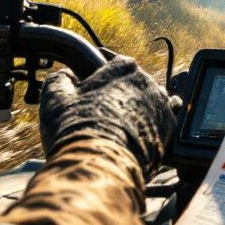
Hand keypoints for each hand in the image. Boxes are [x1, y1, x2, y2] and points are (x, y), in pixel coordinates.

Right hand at [38, 57, 175, 177]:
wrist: (101, 164)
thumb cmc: (78, 129)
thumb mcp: (56, 98)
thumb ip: (60, 79)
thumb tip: (65, 75)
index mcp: (123, 69)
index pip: (115, 60)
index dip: (104, 68)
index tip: (95, 75)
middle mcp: (147, 82)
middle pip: (135, 80)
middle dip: (122, 88)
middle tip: (106, 101)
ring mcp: (161, 105)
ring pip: (153, 97)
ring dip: (142, 103)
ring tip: (126, 115)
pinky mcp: (169, 128)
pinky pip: (166, 118)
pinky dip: (156, 120)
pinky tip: (146, 126)